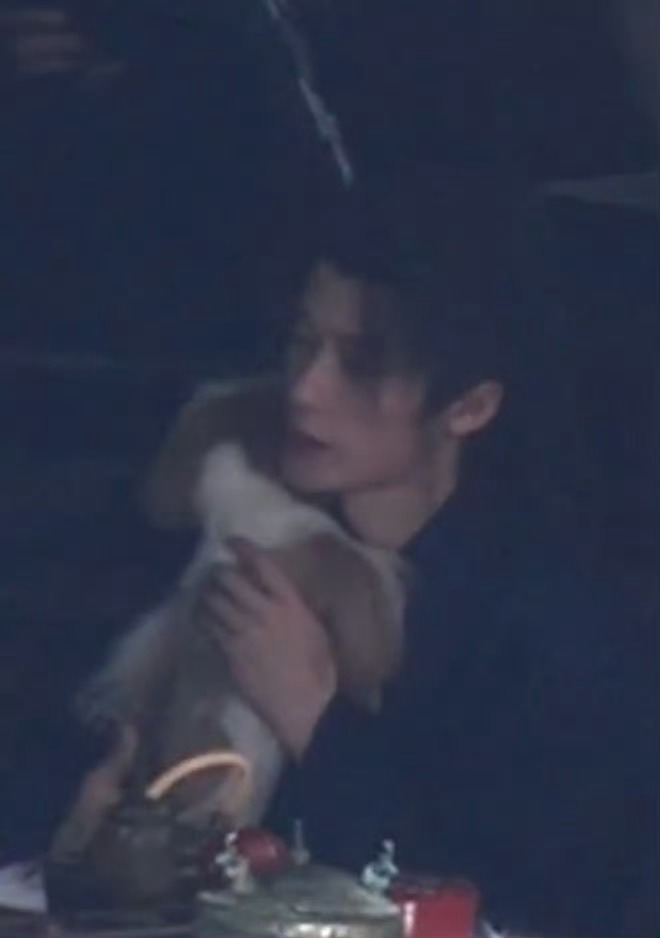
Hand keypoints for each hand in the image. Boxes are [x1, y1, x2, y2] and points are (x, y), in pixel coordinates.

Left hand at [198, 538, 336, 757]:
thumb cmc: (318, 671)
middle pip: (230, 579)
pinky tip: (201, 617)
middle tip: (216, 574)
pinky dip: (201, 617)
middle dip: (219, 573)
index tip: (232, 541)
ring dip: (207, 593)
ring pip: (214, 600)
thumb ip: (294, 609)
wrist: (304, 708)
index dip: (244, 548)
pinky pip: (208, 626)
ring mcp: (244, 633)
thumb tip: (280, 596)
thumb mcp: (315, 631)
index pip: (263, 565)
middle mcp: (265, 612)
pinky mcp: (230, 653)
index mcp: (291, 604)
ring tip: (205, 593)